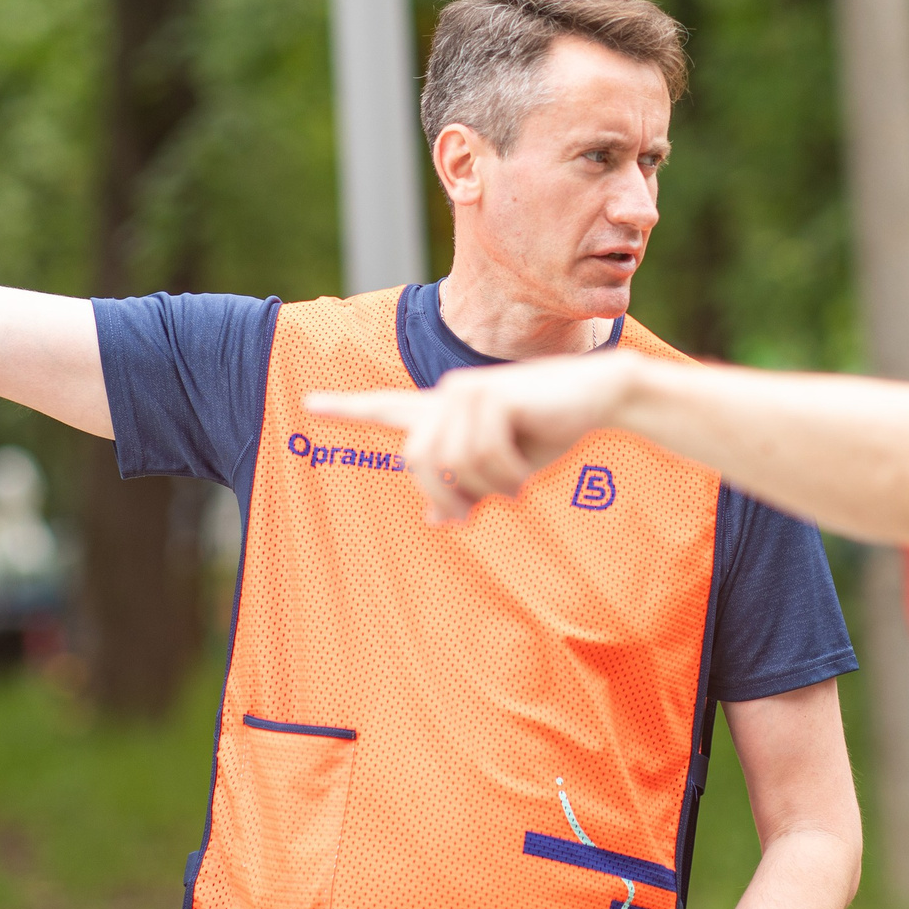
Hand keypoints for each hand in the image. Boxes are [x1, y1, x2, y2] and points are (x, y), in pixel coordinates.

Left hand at [308, 351, 645, 521]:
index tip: (309, 404)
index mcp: (445, 411)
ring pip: (451, 463)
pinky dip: (508, 477)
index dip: (346, 409)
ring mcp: (465, 391)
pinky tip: (527, 473)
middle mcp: (446, 396)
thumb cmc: (550, 434)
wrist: (599, 395)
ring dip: (488, 488)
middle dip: (446, 495)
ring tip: (517, 484)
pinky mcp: (489, 394)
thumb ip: (465, 489)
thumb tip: (433, 517)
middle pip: (416, 461)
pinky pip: (482, 456)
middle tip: (480, 512)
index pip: (386, 407)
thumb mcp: (504, 471)